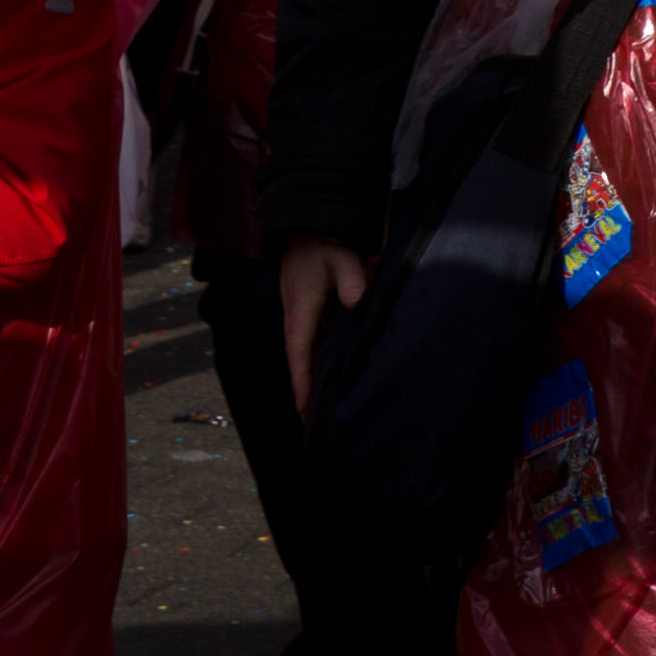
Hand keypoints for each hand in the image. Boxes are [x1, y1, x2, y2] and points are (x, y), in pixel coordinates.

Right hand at [277, 237, 369, 415]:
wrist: (305, 230)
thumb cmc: (324, 246)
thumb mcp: (342, 259)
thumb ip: (353, 280)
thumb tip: (358, 303)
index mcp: (301, 312)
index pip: (300, 355)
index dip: (302, 384)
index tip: (304, 411)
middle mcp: (296, 320)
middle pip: (300, 364)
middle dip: (305, 393)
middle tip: (315, 425)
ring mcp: (299, 318)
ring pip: (305, 356)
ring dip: (311, 380)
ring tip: (320, 410)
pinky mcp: (307, 314)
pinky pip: (310, 345)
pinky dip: (317, 364)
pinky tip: (329, 378)